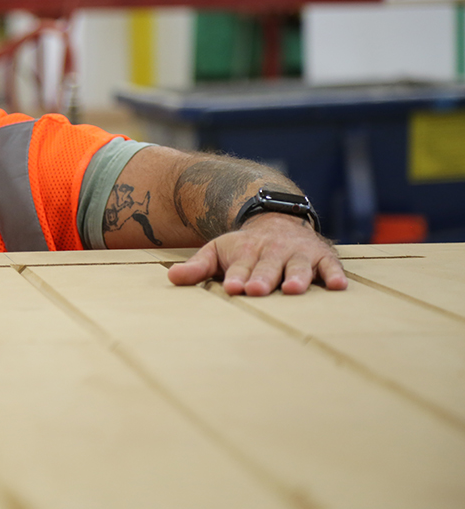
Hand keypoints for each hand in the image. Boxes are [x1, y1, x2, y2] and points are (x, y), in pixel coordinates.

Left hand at [167, 212, 347, 295]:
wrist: (276, 219)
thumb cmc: (243, 247)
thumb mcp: (217, 251)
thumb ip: (197, 267)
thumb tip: (171, 279)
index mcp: (246, 252)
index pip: (240, 266)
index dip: (237, 276)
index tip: (232, 286)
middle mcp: (273, 252)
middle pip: (267, 267)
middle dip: (262, 278)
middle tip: (256, 289)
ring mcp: (298, 254)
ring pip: (298, 267)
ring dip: (296, 277)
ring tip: (293, 289)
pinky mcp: (322, 257)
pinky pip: (330, 265)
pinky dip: (334, 274)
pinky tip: (337, 286)